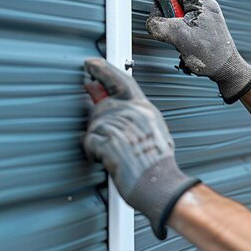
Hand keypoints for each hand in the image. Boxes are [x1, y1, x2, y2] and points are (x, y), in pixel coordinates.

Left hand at [82, 58, 200, 239]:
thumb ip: (134, 117)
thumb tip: (111, 105)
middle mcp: (133, 114)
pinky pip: (89, 142)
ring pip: (94, 125)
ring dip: (97, 142)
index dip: (103, 70)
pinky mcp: (110, 144)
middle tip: (103, 134)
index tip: (90, 65)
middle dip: (98, 121)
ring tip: (112, 155)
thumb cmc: (157, 165)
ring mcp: (121, 128)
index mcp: (145, 110)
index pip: (122, 81)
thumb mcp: (153, 132)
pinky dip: (93, 153)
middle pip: (102, 106)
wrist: (161, 185)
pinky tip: (104, 160)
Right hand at [142, 0, 250, 103]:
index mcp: (202, 3)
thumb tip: (151, 21)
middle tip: (164, 24)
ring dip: (170, 23)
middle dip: (164, 9)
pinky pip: (180, 21)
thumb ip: (162, 26)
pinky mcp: (198, 25)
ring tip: (177, 37)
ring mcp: (201, 16)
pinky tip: (180, 41)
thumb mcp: (182, 39)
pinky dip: (175, 30)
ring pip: (175, 10)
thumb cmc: (213, 55)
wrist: (226, 70)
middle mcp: (203, 6)